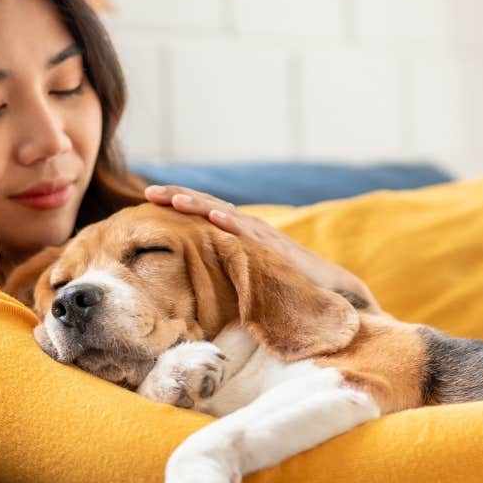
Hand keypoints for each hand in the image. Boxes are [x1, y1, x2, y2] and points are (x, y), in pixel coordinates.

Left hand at [143, 184, 372, 306]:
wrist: (333, 292)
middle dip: (179, 197)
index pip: (204, 213)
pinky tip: (215, 217)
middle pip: (209, 207)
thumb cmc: (290, 287)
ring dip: (200, 205)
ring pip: (226, 215)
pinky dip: (232, 223)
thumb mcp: (250, 277)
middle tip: (149, 191)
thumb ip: (228, 272)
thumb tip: (198, 283)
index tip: (148, 200)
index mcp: (240, 234)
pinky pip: (251, 235)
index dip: (178, 204)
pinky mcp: (276, 251)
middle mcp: (250, 229)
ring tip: (173, 198)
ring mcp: (264, 238)